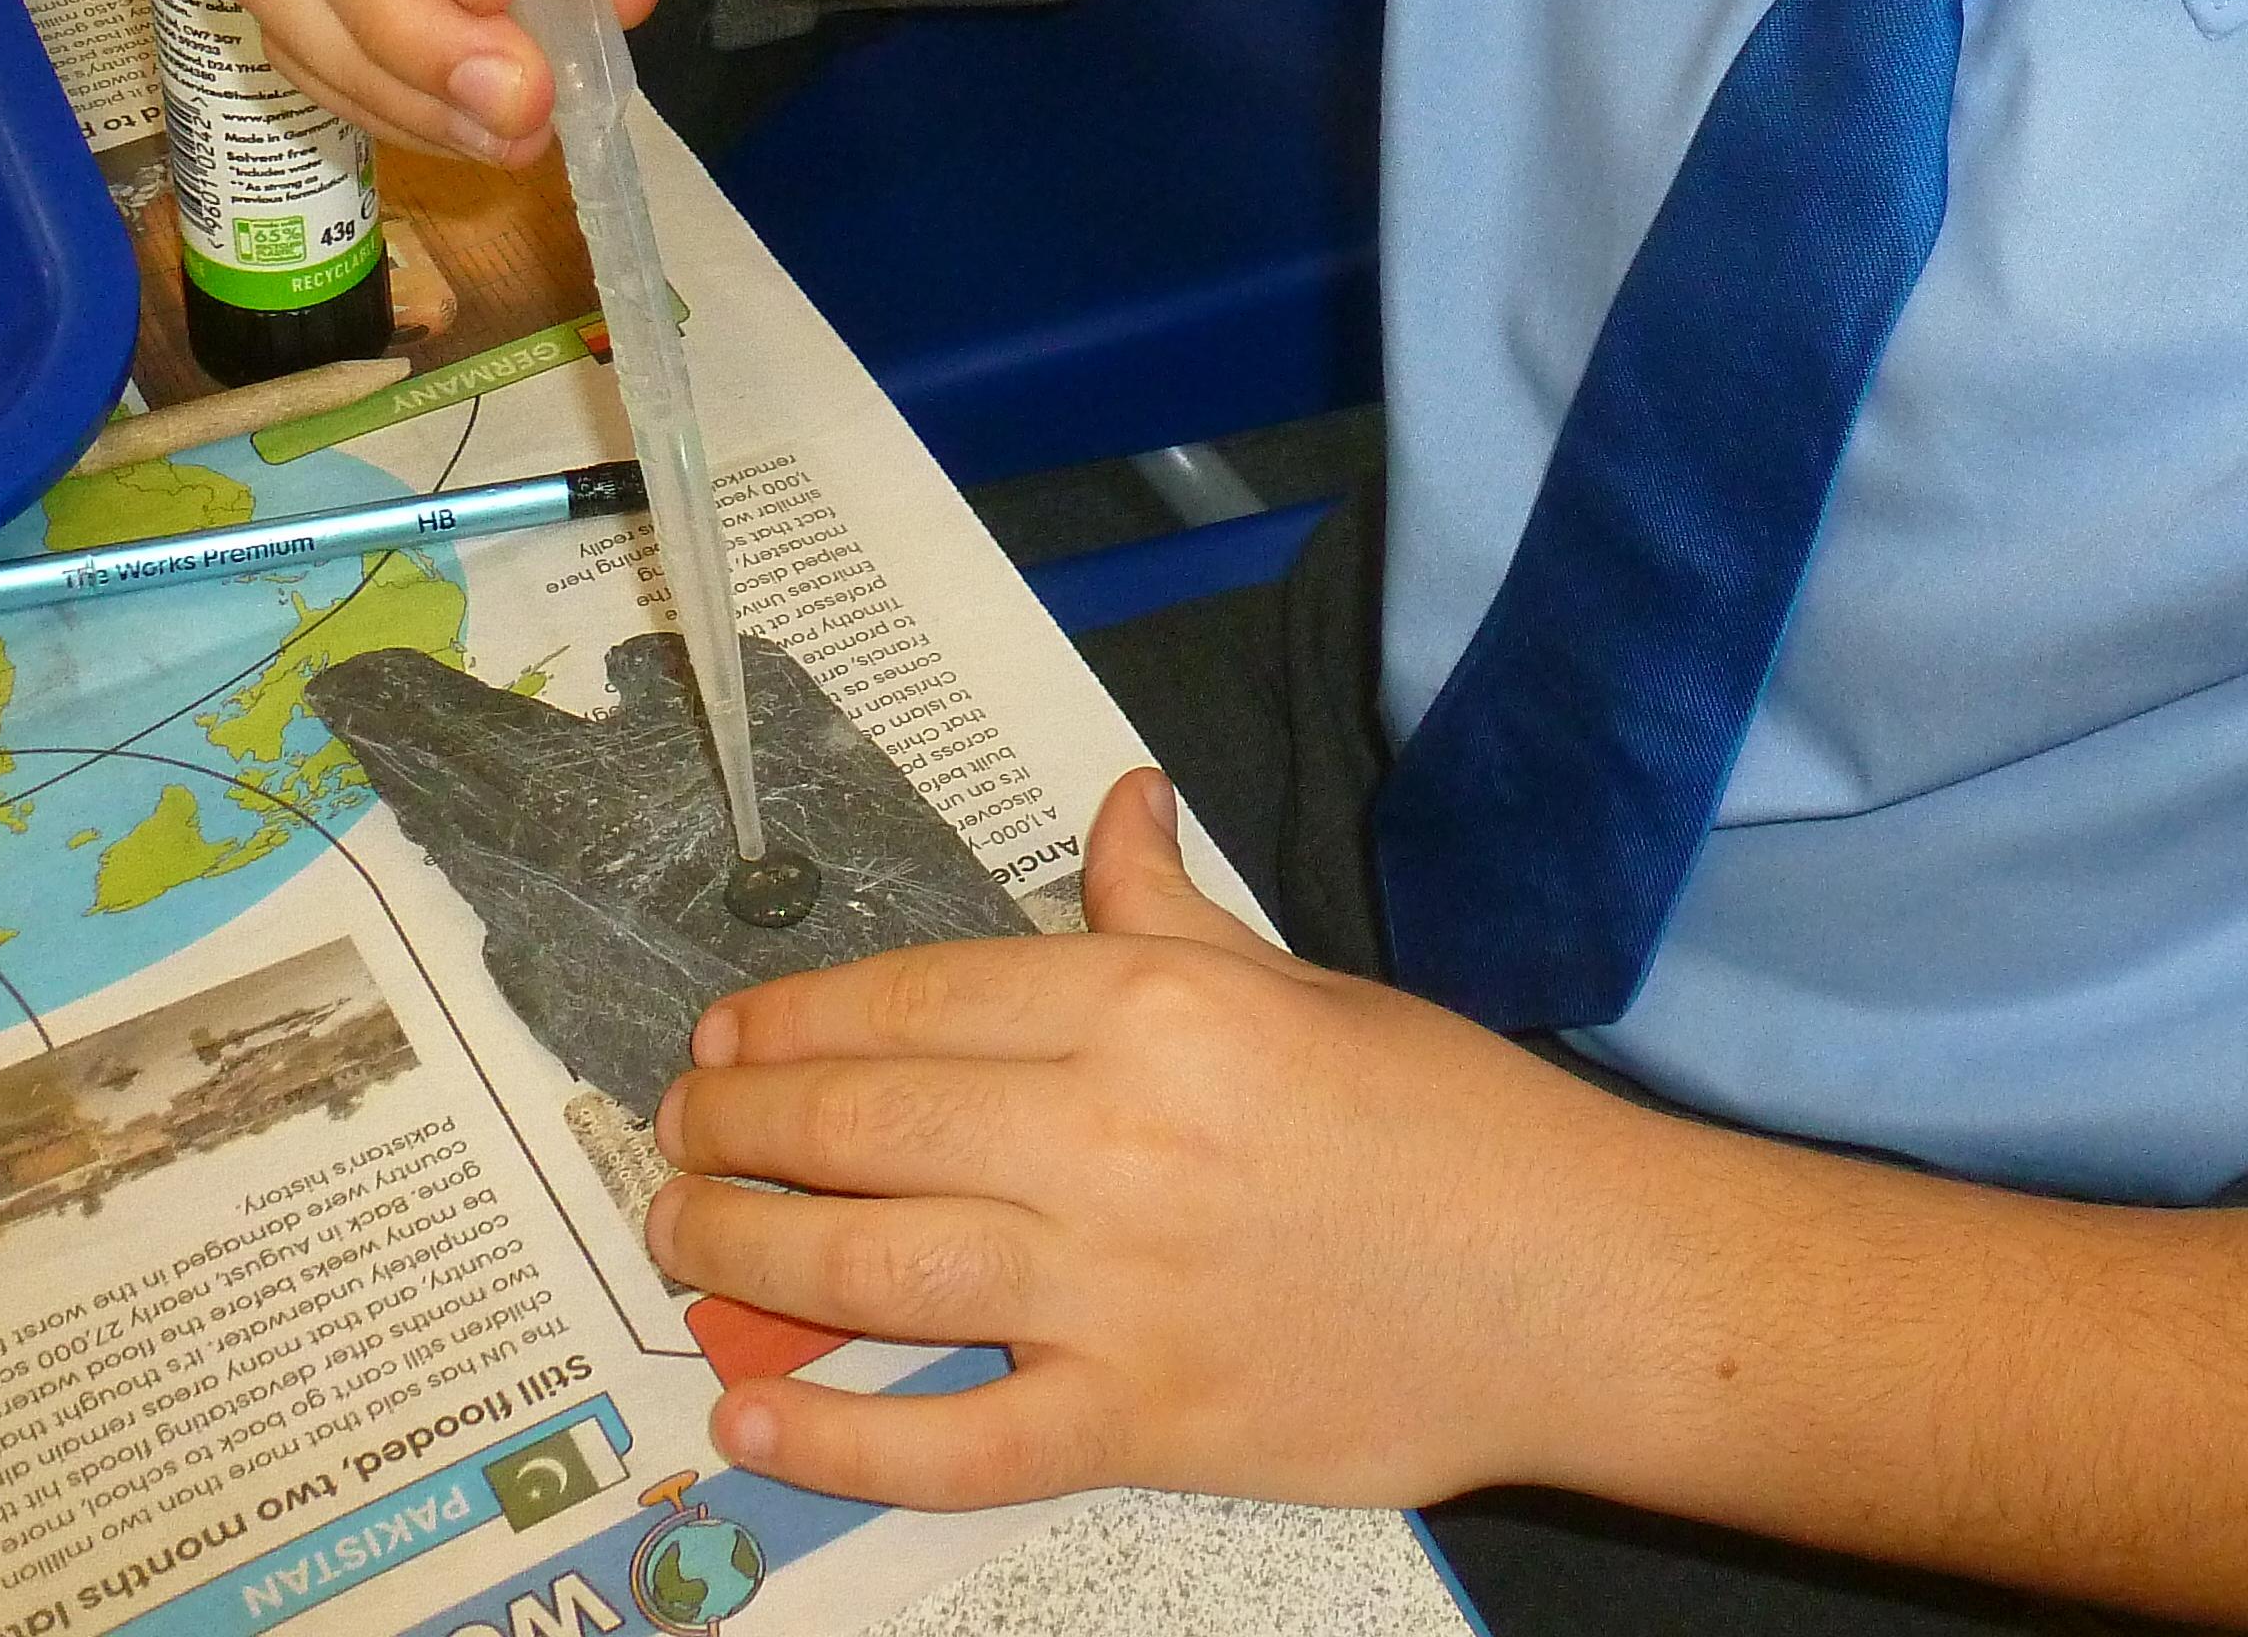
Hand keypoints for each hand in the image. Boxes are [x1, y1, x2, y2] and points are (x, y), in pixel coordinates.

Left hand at [646, 770, 1664, 1513]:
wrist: (1571, 1278)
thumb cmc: (1445, 1118)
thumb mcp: (1301, 981)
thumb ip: (1169, 910)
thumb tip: (1114, 806)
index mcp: (1153, 1008)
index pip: (917, 998)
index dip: (795, 1020)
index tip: (725, 1038)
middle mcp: (1112, 1135)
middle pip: (866, 1122)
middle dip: (740, 1130)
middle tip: (676, 1138)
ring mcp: (1118, 1288)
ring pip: (870, 1268)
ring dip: (744, 1256)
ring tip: (679, 1242)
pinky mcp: (1139, 1420)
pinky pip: (951, 1442)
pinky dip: (836, 1442)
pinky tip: (749, 1422)